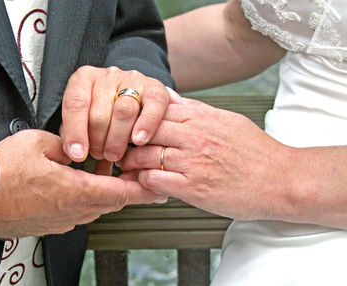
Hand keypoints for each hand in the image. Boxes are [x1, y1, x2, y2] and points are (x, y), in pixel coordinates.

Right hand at [0, 129, 161, 237]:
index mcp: (77, 192)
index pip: (122, 192)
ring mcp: (64, 220)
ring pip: (98, 207)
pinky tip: (82, 181)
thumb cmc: (3, 175)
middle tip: (140, 174)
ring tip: (108, 170)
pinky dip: (91, 197)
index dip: (144, 189)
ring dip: (108, 190)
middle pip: (114, 202)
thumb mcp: (37, 144)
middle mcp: (75, 211)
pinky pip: (81, 211)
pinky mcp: (53, 223)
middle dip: (130, 188)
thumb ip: (66, 143)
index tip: (159, 187)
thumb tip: (75, 147)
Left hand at [60, 65, 169, 162]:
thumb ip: (75, 134)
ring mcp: (133, 79)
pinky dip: (146, 124)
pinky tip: (139, 141)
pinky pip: (153, 105)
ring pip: (124, 111)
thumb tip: (74, 155)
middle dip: (97, 141)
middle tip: (98, 156)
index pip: (76, 103)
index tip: (78, 155)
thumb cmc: (102, 116)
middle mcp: (108, 75)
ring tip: (114, 155)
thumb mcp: (83, 120)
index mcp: (85, 78)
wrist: (136, 100)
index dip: (75, 131)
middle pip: (100, 112)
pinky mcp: (155, 87)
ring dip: (117, 139)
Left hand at [119, 94, 295, 220]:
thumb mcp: (227, 120)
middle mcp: (195, 137)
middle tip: (117, 146)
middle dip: (127, 139)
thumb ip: (196, 109)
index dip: (137, 118)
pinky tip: (142, 182)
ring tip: (124, 166)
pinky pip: (156, 181)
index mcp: (202, 118)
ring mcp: (193, 162)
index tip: (128, 125)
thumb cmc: (256, 152)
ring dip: (131, 162)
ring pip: (146, 156)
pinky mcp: (194, 188)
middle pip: (146, 132)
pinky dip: (144, 182)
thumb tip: (170, 98)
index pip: (156, 111)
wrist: (281, 179)